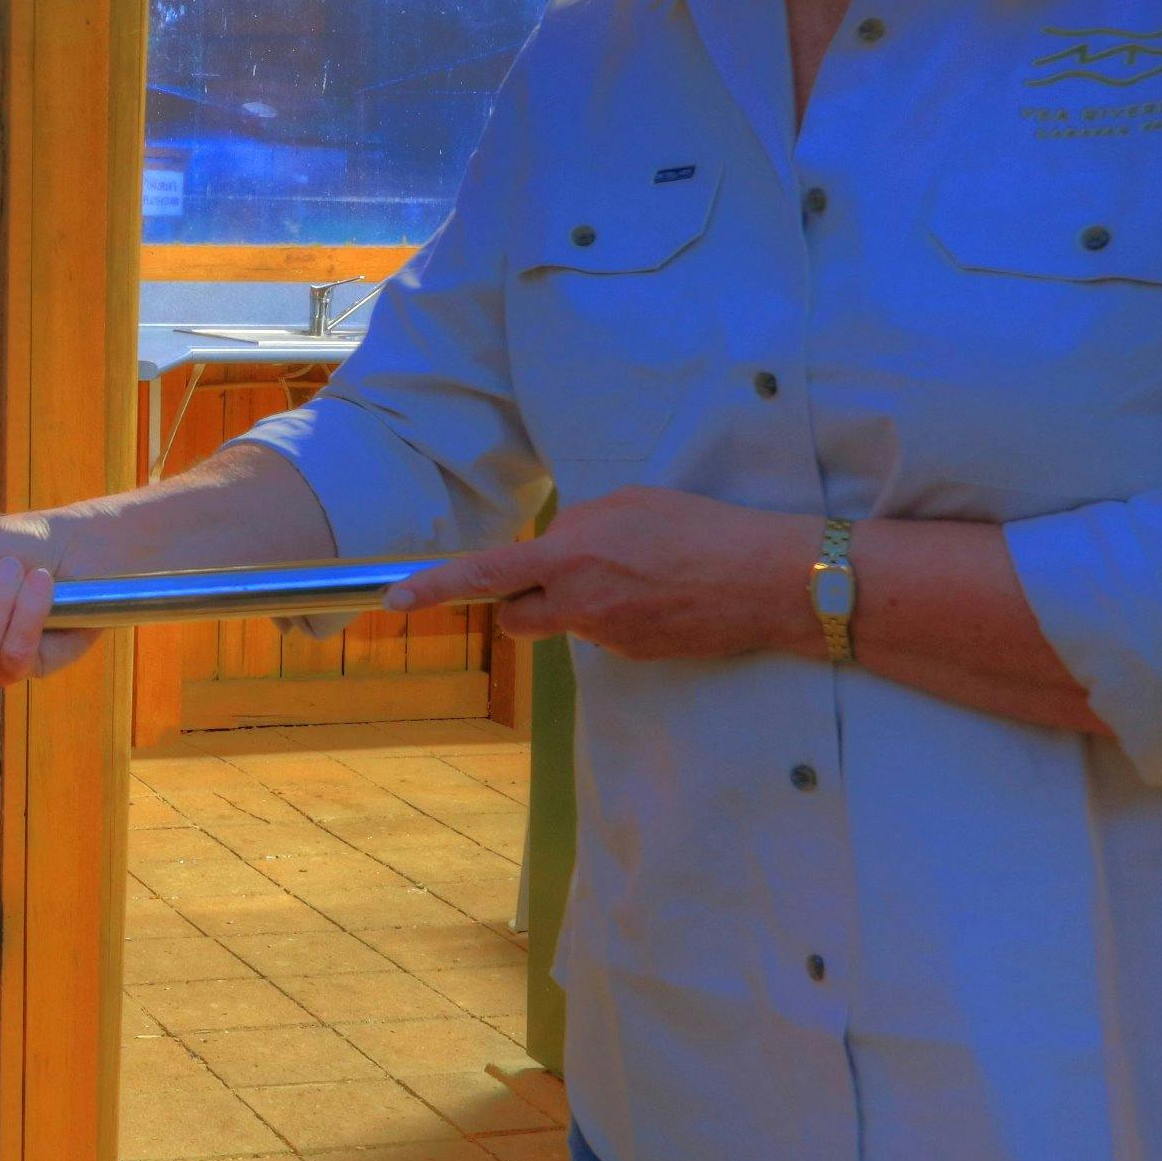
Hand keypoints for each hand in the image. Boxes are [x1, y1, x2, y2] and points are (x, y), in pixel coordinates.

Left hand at [383, 487, 820, 662]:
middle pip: (516, 617)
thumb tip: (556, 547)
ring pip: (567, 623)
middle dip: (519, 602)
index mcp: (571, 556)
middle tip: (554, 577)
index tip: (394, 598)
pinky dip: (620, 614)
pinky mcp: (635, 656)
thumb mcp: (628, 504)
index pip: (486, 575)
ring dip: (580, 602)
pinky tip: (660, 594)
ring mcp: (607, 636)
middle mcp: (579, 603)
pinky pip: (606, 633)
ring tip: (637, 574)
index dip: (436, 586)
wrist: (767, 580)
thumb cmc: (701, 527)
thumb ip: (577, 527)